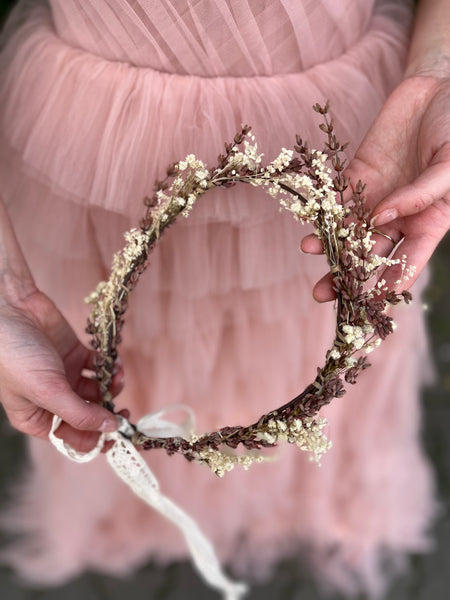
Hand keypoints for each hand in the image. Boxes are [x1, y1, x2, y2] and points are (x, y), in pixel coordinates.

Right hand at [0, 289, 122, 450]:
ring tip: (118, 377)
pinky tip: (115, 363)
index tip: (121, 435)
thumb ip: (79, 414)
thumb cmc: (15, 355)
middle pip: (89, 416)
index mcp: (37, 419)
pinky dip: (110, 367)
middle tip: (126, 411)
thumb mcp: (46, 391)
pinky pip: (98, 366)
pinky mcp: (73, 353)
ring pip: (97, 391)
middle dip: (108, 413)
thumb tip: (109, 429)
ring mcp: (64, 376)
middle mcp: (52, 400)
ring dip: (111, 387)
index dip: (98, 439)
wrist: (8, 309)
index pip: (74, 439)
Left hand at [302, 75, 449, 300]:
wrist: (439, 88)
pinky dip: (323, 212)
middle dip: (346, 276)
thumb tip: (384, 217)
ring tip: (309, 251)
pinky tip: (308, 222)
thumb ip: (422, 194)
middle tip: (323, 295)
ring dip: (328, 244)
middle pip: (369, 255)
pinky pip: (338, 199)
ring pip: (348, 230)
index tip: (370, 307)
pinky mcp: (358, 176)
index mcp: (428, 222)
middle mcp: (399, 217)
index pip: (407, 263)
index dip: (389, 286)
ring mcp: (376, 197)